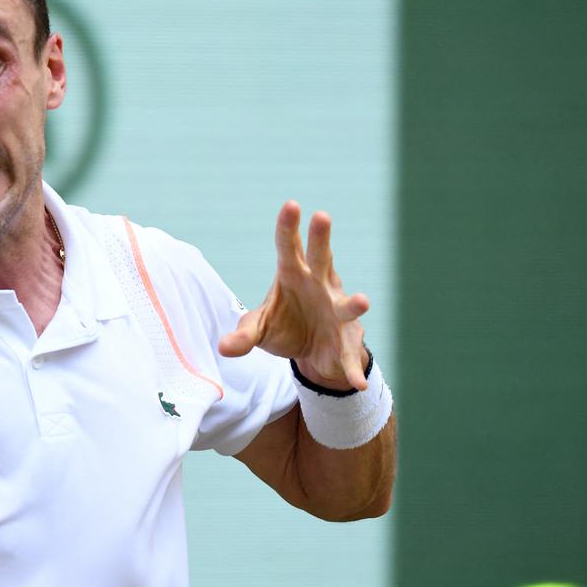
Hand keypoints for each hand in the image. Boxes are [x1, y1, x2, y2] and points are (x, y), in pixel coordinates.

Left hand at [218, 201, 369, 389]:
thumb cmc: (283, 325)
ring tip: (362, 301)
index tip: (291, 205)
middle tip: (322, 216)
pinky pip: (351, 355)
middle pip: (321, 259)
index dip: (288, 228)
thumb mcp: (259, 329)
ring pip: (346, 305)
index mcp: (294, 276)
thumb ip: (244, 335)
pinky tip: (357, 382)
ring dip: (353, 303)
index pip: (288, 248)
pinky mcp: (347, 341)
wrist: (310, 351)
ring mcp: (337, 312)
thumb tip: (224, 348)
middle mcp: (319, 286)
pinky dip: (353, 368)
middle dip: (322, 239)